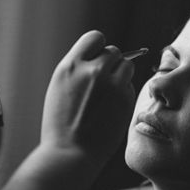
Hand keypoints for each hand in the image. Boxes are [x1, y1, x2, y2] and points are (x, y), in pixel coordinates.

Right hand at [40, 31, 135, 162]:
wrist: (70, 151)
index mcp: (70, 66)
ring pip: (127, 66)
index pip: (95, 38)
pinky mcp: (125, 99)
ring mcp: (111, 85)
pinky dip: (123, 93)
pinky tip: (111, 108)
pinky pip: (130, 86)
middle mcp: (92, 71)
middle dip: (110, 63)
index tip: (96, 58)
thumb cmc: (61, 122)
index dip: (98, 47)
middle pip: (113, 51)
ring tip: (107, 94)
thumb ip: (78, 69)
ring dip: (120, 75)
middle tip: (102, 82)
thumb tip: (99, 57)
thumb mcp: (60, 87)